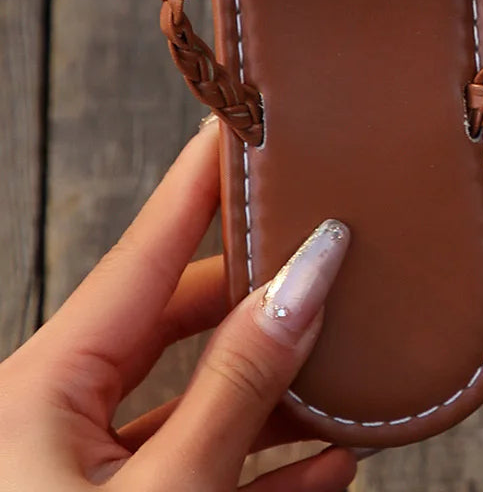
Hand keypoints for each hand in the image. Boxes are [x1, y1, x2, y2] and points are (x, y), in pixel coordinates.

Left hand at [0, 117, 355, 490]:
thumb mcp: (169, 490)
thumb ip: (239, 382)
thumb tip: (308, 276)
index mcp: (37, 393)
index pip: (142, 256)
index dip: (198, 186)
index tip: (242, 126)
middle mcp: (50, 420)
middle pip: (174, 322)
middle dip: (260, 303)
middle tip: (328, 258)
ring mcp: (77, 475)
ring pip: (193, 402)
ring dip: (274, 398)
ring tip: (347, 375)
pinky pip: (194, 468)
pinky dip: (261, 467)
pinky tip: (328, 461)